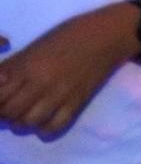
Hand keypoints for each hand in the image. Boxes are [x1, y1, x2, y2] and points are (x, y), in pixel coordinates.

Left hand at [0, 5, 138, 136]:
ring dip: (22, 122)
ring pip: (28, 123)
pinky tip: (44, 119)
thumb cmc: (69, 34)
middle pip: (10, 112)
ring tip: (25, 113)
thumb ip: (12, 67)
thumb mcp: (34, 47)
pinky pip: (54, 127)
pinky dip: (44, 129)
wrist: (108, 35)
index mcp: (27, 66)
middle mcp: (41, 83)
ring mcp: (60, 95)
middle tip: (10, 107)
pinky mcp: (77, 103)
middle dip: (5, 113)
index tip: (1, 98)